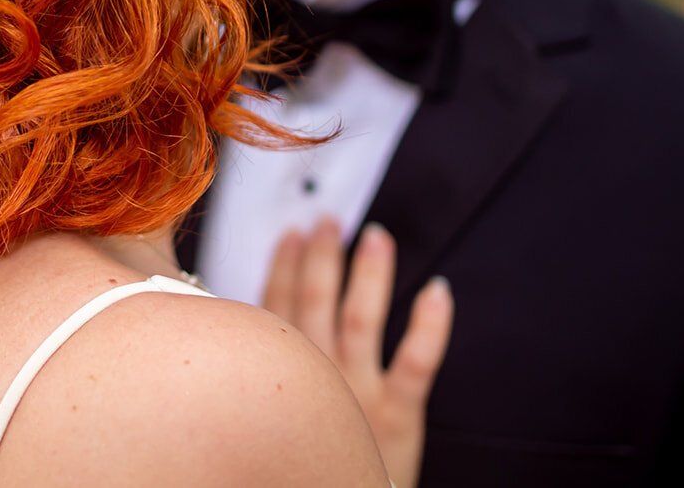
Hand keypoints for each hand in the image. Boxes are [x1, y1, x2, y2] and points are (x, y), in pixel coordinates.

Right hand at [262, 217, 453, 487]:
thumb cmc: (294, 470)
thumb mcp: (263, 417)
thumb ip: (261, 375)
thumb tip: (245, 337)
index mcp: (280, 376)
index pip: (276, 305)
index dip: (283, 265)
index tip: (290, 234)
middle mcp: (316, 378)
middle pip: (315, 301)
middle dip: (321, 255)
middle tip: (328, 221)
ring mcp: (357, 394)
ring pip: (361, 319)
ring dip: (367, 272)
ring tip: (375, 236)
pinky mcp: (397, 415)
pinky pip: (417, 362)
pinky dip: (430, 325)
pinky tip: (438, 290)